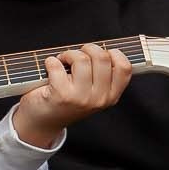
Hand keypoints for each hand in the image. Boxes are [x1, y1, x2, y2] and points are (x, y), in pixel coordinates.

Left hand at [10, 43, 132, 148]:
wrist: (44, 121)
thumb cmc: (67, 100)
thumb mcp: (92, 92)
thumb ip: (102, 74)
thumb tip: (100, 48)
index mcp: (111, 95)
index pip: (124, 67)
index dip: (112, 53)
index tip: (99, 54)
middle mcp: (99, 98)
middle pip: (102, 57)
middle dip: (86, 49)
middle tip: (76, 56)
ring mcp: (81, 98)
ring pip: (81, 59)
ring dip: (68, 54)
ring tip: (62, 61)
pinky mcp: (62, 95)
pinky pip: (57, 65)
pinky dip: (50, 62)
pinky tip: (50, 67)